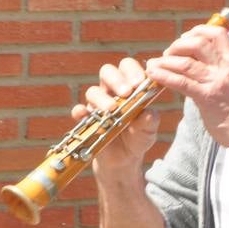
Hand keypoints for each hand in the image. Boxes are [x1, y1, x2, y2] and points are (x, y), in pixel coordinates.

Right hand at [81, 57, 159, 180]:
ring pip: (93, 91)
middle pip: (107, 72)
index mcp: (130, 87)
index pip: (128, 68)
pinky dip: (80, 111)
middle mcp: (112, 91)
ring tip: (112, 110)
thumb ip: (150, 121)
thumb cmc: (139, 138)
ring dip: (102, 98)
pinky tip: (84, 114)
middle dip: (117, 79)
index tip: (140, 83)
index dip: (133, 71)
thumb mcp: (148, 131)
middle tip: (127, 92)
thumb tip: (149, 113)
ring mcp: (97, 105)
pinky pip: (78, 111)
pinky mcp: (86, 120)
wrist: (124, 159)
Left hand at [147, 23, 228, 153]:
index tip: (185, 38)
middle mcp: (227, 68)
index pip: (217, 33)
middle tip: (168, 54)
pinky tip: (154, 75)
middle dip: (178, 45)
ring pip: (186, 63)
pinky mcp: (206, 98)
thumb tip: (198, 61)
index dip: (197, 31)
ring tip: (154, 65)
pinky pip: (181, 82)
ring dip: (165, 61)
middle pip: (198, 43)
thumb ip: (221, 68)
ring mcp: (216, 82)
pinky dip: (164, 76)